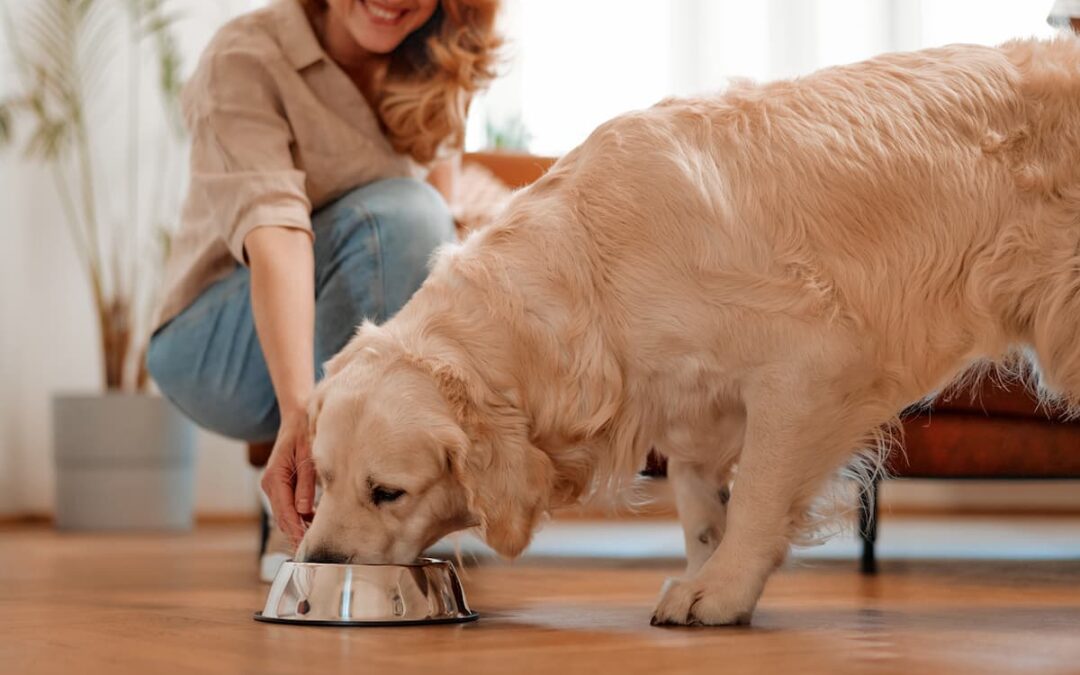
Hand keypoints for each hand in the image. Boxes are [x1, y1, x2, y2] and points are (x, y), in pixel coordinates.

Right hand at [260, 408, 315, 545]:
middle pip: (283, 517)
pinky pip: (288, 506)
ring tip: (316, 540)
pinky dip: (299, 517)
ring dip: (298, 527)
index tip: (306, 546)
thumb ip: (306, 484)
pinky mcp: (281, 485)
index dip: (296, 530)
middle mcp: (270, 483)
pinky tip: (313, 523)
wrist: (298, 415)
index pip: (285, 512)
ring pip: (284, 514)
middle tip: (314, 551)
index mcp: (275, 477)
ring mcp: (274, 485)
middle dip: (297, 534)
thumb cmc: (305, 432)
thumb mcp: (307, 456)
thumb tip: (304, 511)